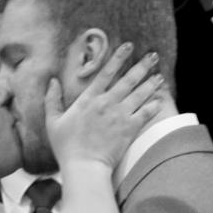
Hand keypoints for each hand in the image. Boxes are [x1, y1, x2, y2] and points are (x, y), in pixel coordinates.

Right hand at [44, 43, 163, 173]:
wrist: (84, 166)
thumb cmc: (66, 146)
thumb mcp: (53, 122)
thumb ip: (52, 100)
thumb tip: (52, 81)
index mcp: (89, 99)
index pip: (106, 72)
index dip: (118, 57)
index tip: (128, 46)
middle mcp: (107, 103)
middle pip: (128, 80)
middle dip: (142, 66)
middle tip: (153, 56)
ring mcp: (120, 115)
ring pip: (140, 94)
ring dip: (151, 83)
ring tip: (159, 76)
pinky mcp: (130, 129)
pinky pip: (146, 113)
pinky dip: (154, 105)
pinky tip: (161, 99)